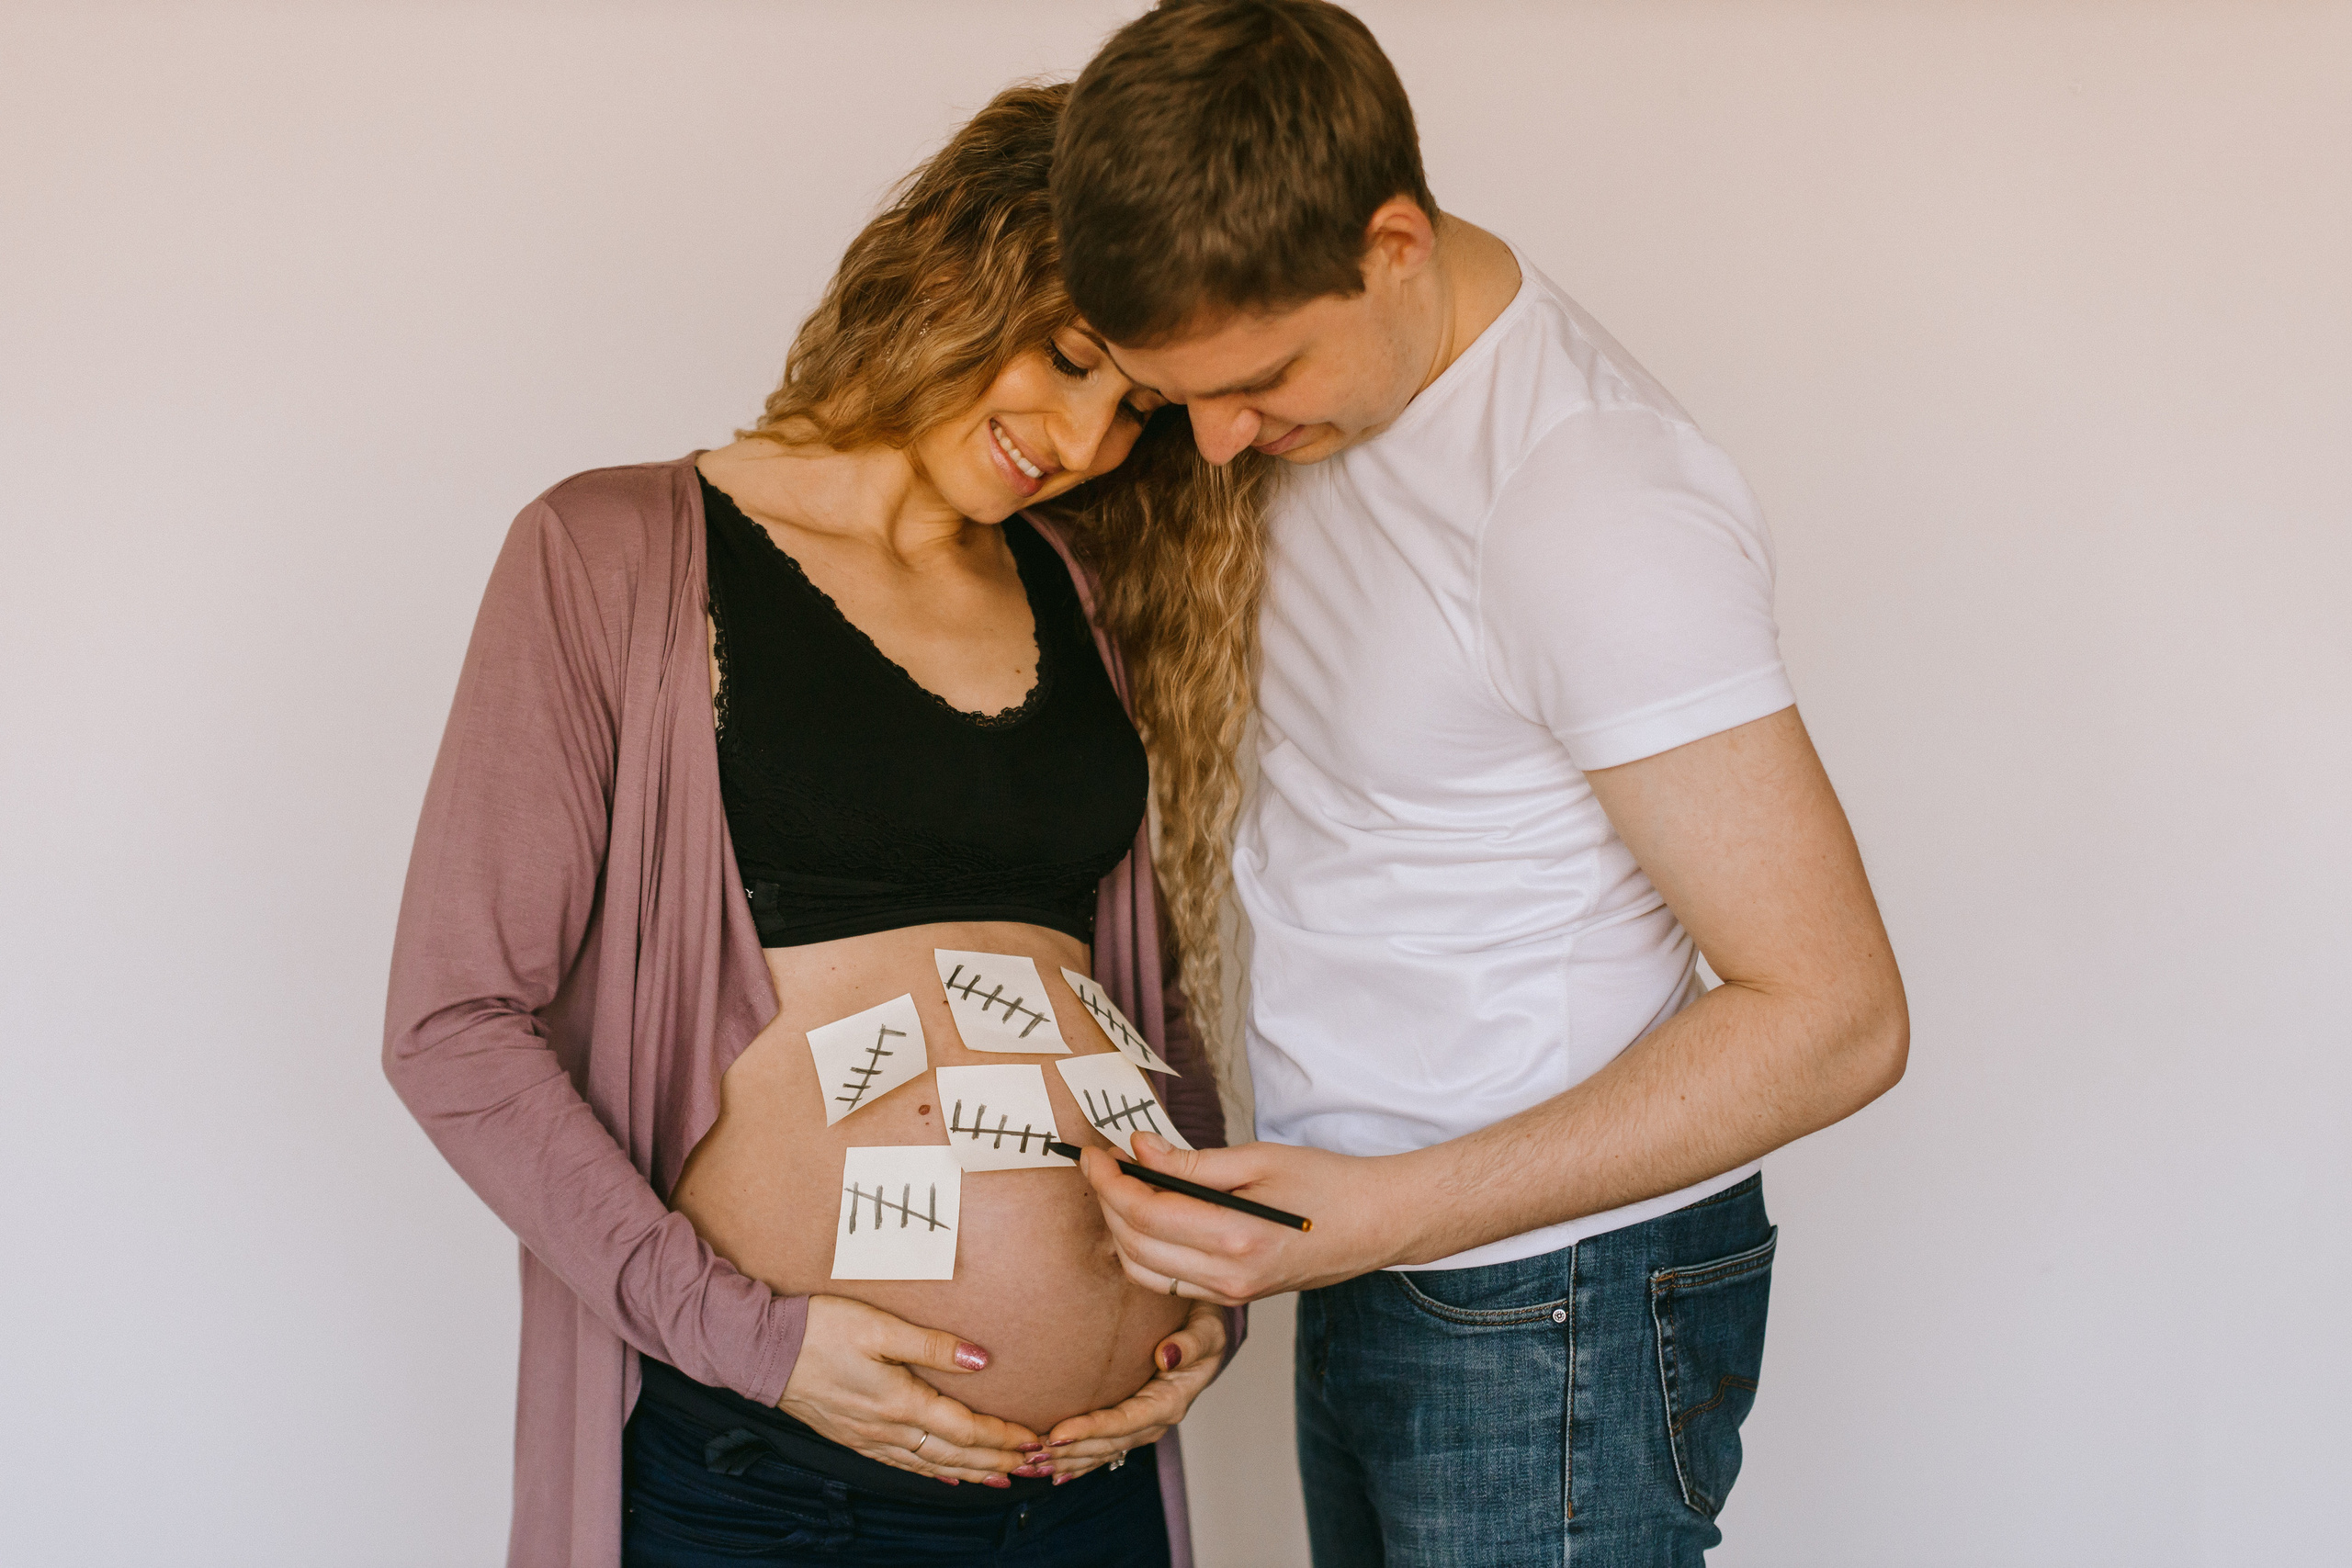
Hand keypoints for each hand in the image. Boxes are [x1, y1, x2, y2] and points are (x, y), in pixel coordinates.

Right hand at [777, 1295, 1044, 1486]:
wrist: (763, 1351)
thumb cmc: (821, 1330)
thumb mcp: (880, 1328)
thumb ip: (933, 1346)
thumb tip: (982, 1361)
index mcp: (900, 1403)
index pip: (965, 1429)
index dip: (1003, 1438)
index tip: (1035, 1441)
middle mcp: (887, 1430)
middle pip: (954, 1455)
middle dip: (997, 1462)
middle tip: (1034, 1468)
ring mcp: (868, 1439)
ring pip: (931, 1465)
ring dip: (971, 1473)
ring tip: (1003, 1479)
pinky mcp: (852, 1438)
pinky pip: (902, 1465)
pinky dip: (932, 1474)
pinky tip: (946, 1477)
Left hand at [1032, 1300, 1229, 1483]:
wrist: (1206, 1330)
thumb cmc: (1204, 1324)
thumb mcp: (1207, 1328)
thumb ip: (1191, 1343)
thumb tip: (1167, 1355)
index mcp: (1172, 1400)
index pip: (1125, 1421)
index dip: (1091, 1430)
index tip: (1057, 1433)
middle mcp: (1156, 1420)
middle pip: (1108, 1444)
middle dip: (1069, 1452)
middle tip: (1030, 1457)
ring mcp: (1144, 1426)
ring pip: (1102, 1452)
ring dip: (1067, 1462)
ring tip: (1031, 1467)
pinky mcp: (1133, 1424)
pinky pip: (1104, 1450)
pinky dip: (1079, 1463)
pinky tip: (1055, 1474)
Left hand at [1078, 1135, 1419, 1303]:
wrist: (1375, 1224)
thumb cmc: (1326, 1183)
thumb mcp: (1259, 1160)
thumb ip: (1193, 1162)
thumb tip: (1138, 1148)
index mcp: (1237, 1238)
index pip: (1146, 1212)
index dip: (1110, 1181)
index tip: (1096, 1152)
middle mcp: (1228, 1277)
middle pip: (1134, 1245)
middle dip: (1107, 1202)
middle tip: (1102, 1163)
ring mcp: (1230, 1295)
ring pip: (1143, 1272)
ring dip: (1119, 1230)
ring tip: (1119, 1187)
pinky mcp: (1232, 1298)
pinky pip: (1167, 1282)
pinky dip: (1143, 1251)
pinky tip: (1146, 1216)